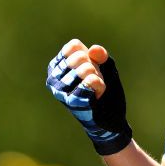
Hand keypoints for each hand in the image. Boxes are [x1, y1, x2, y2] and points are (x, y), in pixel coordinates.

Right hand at [46, 39, 132, 155]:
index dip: (88, 54)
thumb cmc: (104, 90)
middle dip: (94, 66)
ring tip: (95, 87)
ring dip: (97, 76)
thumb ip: (102, 56)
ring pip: (85, 69)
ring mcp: (61, 91)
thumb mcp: (106, 69)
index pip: (73, 47)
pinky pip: (91, 82)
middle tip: (94, 79)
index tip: (91, 67)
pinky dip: (100, 85)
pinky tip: (99, 92)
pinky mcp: (72, 102)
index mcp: (57, 67)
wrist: (110, 119)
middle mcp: (54, 79)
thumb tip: (93, 49)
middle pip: (79, 57)